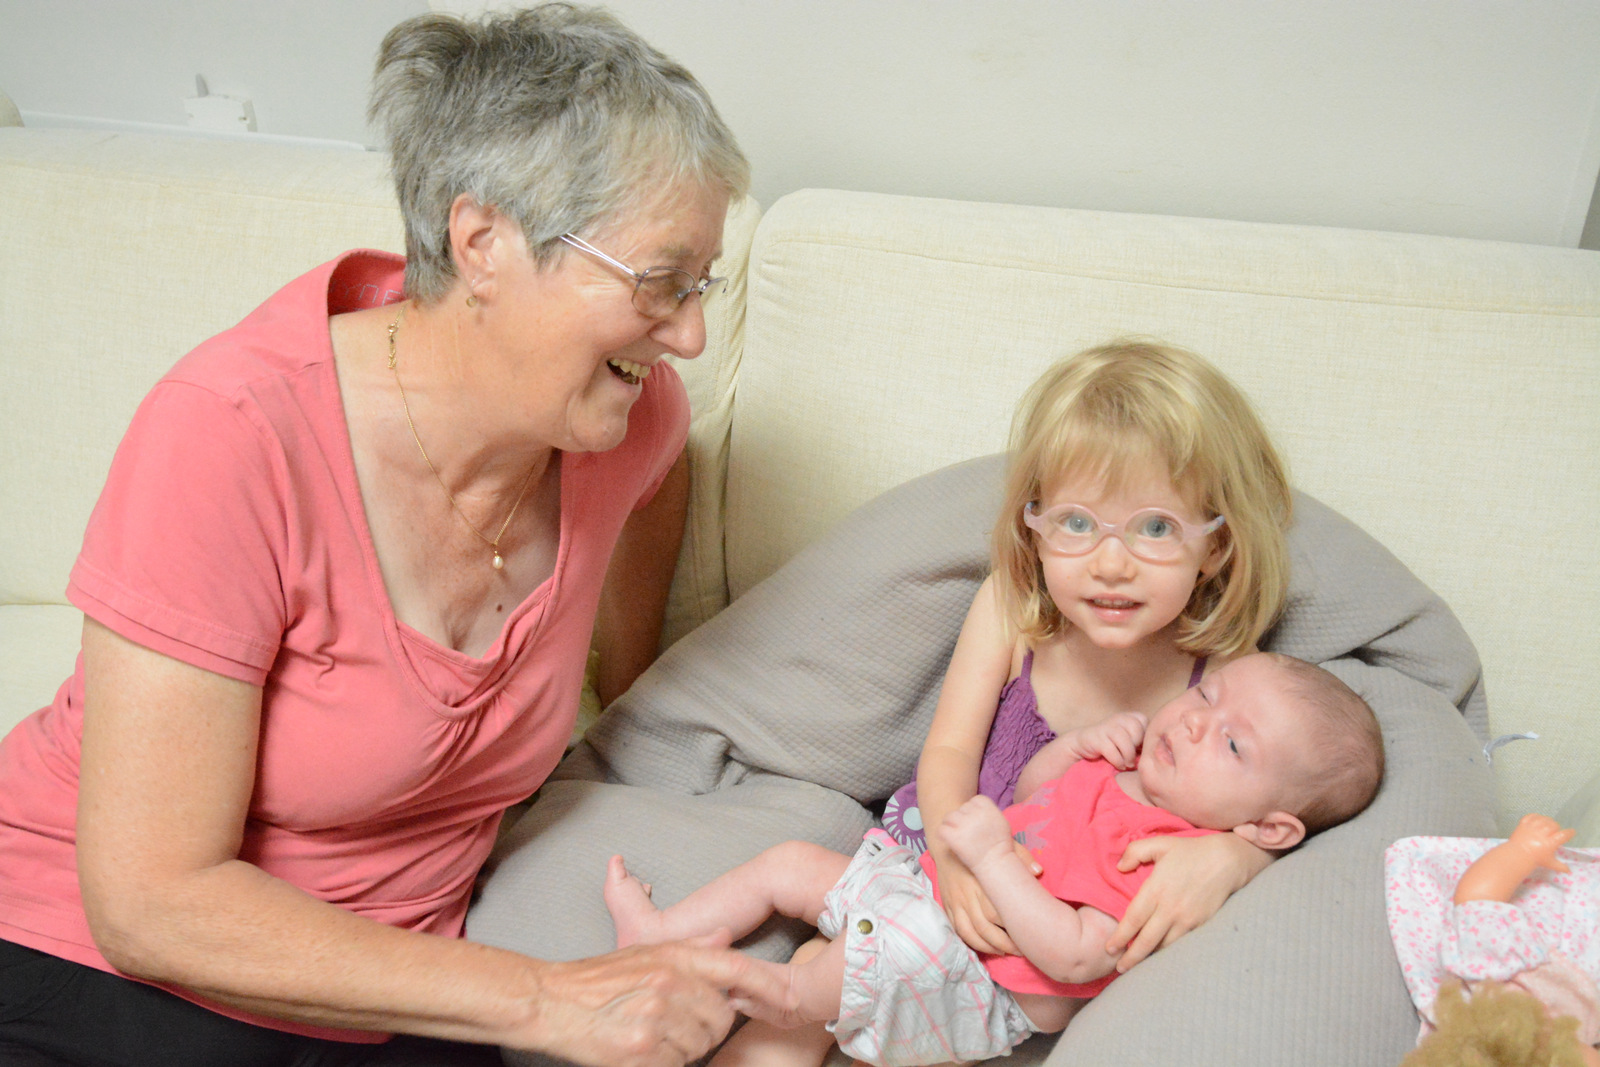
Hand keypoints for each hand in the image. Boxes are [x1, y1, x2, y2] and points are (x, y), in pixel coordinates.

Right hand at [520, 934, 797, 1066]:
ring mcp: (655, 1017)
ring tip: (654, 1033)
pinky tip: (643, 1050)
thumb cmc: (600, 978)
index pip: (735, 966)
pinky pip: (676, 1064)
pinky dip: (665, 1062)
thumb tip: (727, 935)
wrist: (552, 1001)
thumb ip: (692, 947)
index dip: (767, 985)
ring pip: (700, 1045)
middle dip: (707, 1025)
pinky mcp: (641, 1049)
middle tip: (676, 1022)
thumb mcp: (648, 951)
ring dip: (684, 1047)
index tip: (791, 999)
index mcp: (674, 955)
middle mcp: (669, 982)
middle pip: (721, 1016)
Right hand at [933, 849, 1020, 956]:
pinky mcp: (947, 906)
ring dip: (987, 947)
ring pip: (969, 933)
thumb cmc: (979, 847)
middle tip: (1020, 951)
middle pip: (984, 928)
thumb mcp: (1001, 845)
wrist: (946, 844)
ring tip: (1003, 952)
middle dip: (1003, 944)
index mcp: (981, 881)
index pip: (997, 912)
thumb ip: (1020, 856)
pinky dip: (970, 942)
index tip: (1027, 934)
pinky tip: (984, 946)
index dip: (1012, 928)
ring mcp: (955, 902)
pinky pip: (958, 930)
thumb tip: (1038, 872)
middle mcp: (966, 894)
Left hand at [938, 795, 1017, 874]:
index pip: (974, 800)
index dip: (974, 810)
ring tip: (956, 834)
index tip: (976, 820)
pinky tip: (949, 839)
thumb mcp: (1001, 821)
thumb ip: (988, 811)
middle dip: (963, 818)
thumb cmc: (1001, 845)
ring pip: (949, 817)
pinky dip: (943, 834)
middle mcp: (975, 814)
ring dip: (951, 824)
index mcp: (987, 808)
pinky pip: (941, 829)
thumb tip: (975, 808)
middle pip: (961, 808)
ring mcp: (963, 825)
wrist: (996, 863)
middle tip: (967, 831)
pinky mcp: (954, 837)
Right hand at [1072, 712, 1146, 768]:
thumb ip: (1143, 742)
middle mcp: (1119, 718)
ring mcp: (1107, 726)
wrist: (1086, 743)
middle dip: (1136, 747)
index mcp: (1131, 717)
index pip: (1146, 724)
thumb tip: (1158, 752)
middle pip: (1136, 731)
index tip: (1140, 749)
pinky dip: (1118, 761)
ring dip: (1127, 756)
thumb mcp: (1131, 740)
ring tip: (1127, 764)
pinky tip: (1118, 764)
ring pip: (1124, 741)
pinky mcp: (1097, 737)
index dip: (1145, 739)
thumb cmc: (1114, 744)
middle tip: (1133, 758)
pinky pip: (1112, 751)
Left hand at [1105, 833, 1268, 970]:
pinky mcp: (1201, 925)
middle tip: (1119, 968)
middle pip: (1147, 941)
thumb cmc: (1190, 851)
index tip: (1110, 948)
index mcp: (1156, 889)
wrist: (1227, 861)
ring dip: (1150, 958)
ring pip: (1165, 947)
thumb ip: (1135, 851)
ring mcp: (1187, 919)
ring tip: (1137, 966)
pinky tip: (1161, 956)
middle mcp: (1170, 909)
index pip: (1133, 919)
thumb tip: (1120, 867)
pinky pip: (1182, 944)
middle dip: (1131, 957)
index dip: (1120, 936)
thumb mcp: (1159, 843)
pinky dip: (1170, 952)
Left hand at [1507, 813, 1573, 873]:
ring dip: (1548, 821)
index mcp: (1549, 843)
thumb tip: (1569, 870)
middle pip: (1554, 825)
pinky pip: (1531, 816)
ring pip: (1543, 819)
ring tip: (1548, 825)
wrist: (1517, 855)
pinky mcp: (1523, 824)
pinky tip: (1539, 820)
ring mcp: (1531, 828)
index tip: (1572, 832)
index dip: (1569, 833)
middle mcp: (1541, 834)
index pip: (1563, 835)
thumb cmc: (1535, 859)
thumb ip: (1560, 866)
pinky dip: (1536, 816)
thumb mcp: (1550, 863)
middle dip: (1557, 827)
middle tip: (1555, 831)